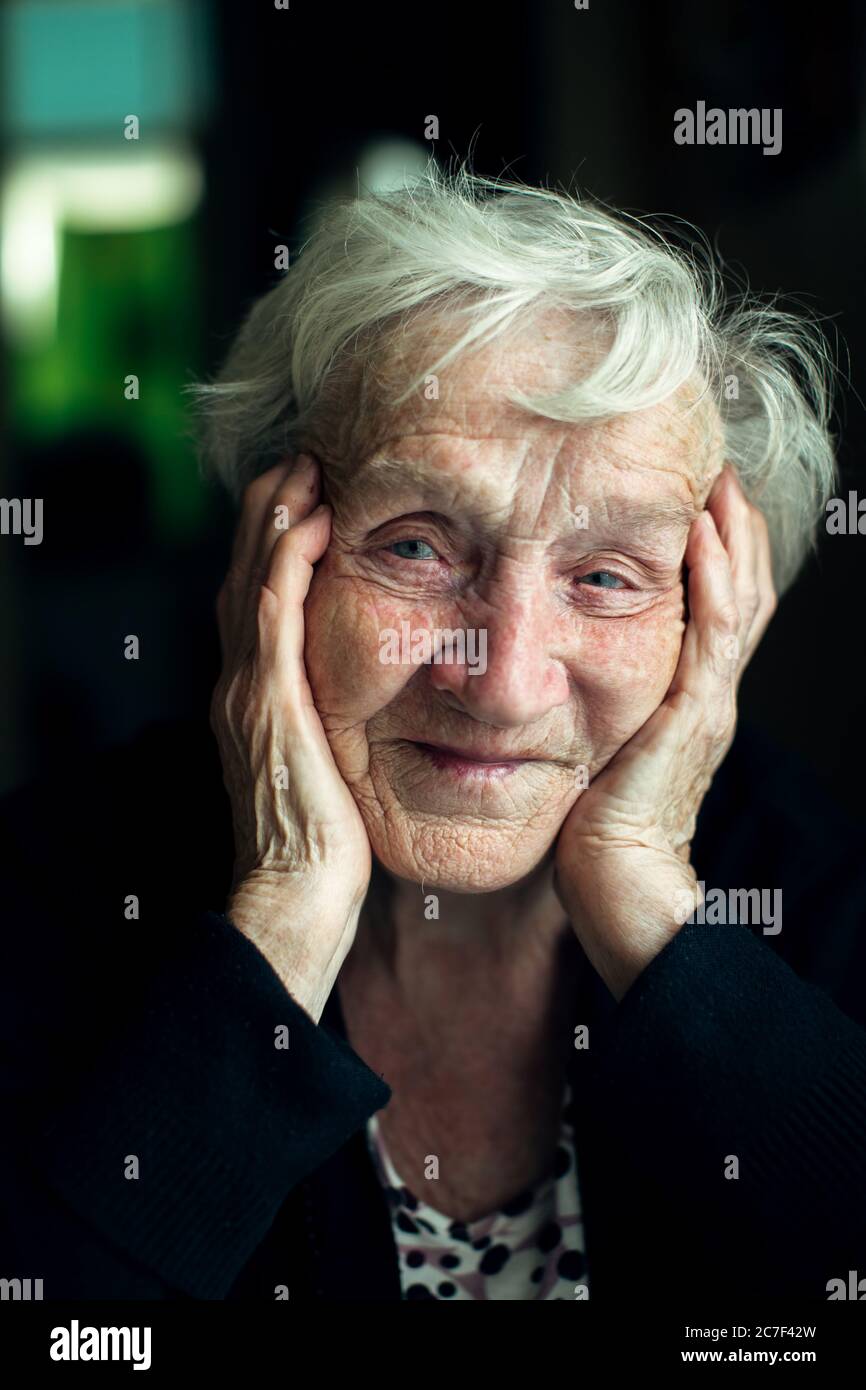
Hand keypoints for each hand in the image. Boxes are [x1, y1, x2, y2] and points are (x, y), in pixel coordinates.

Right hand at [210, 454, 372, 1015]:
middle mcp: (244, 684)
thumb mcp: (331, 772)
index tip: (311, 498)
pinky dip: (286, 559)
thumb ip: (339, 729)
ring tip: (305, 466)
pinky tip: (310, 519)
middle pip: (247, 574)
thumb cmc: (325, 847)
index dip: (277, 544)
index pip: (261, 600)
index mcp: (259, 698)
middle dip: (271, 512)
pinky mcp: (268, 701)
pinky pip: (273, 612)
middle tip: (302, 459)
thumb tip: (380, 706)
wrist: (295, 896)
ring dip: (277, 516)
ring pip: (254, 578)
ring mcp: (250, 690)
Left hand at [553, 465, 777, 1000]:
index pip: (716, 607)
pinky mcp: (693, 717)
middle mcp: (710, 694)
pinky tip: (702, 535)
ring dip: (731, 536)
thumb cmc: (598, 828)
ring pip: (738, 601)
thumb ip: (595, 706)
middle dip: (733, 527)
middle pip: (742, 591)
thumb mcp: (600, 751)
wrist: (622, 888)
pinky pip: (714, 636)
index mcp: (690, 699)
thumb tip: (552, 671)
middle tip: (717, 468)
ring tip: (719, 481)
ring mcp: (709, 704)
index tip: (696, 496)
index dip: (716, 550)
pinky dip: (714, 581)